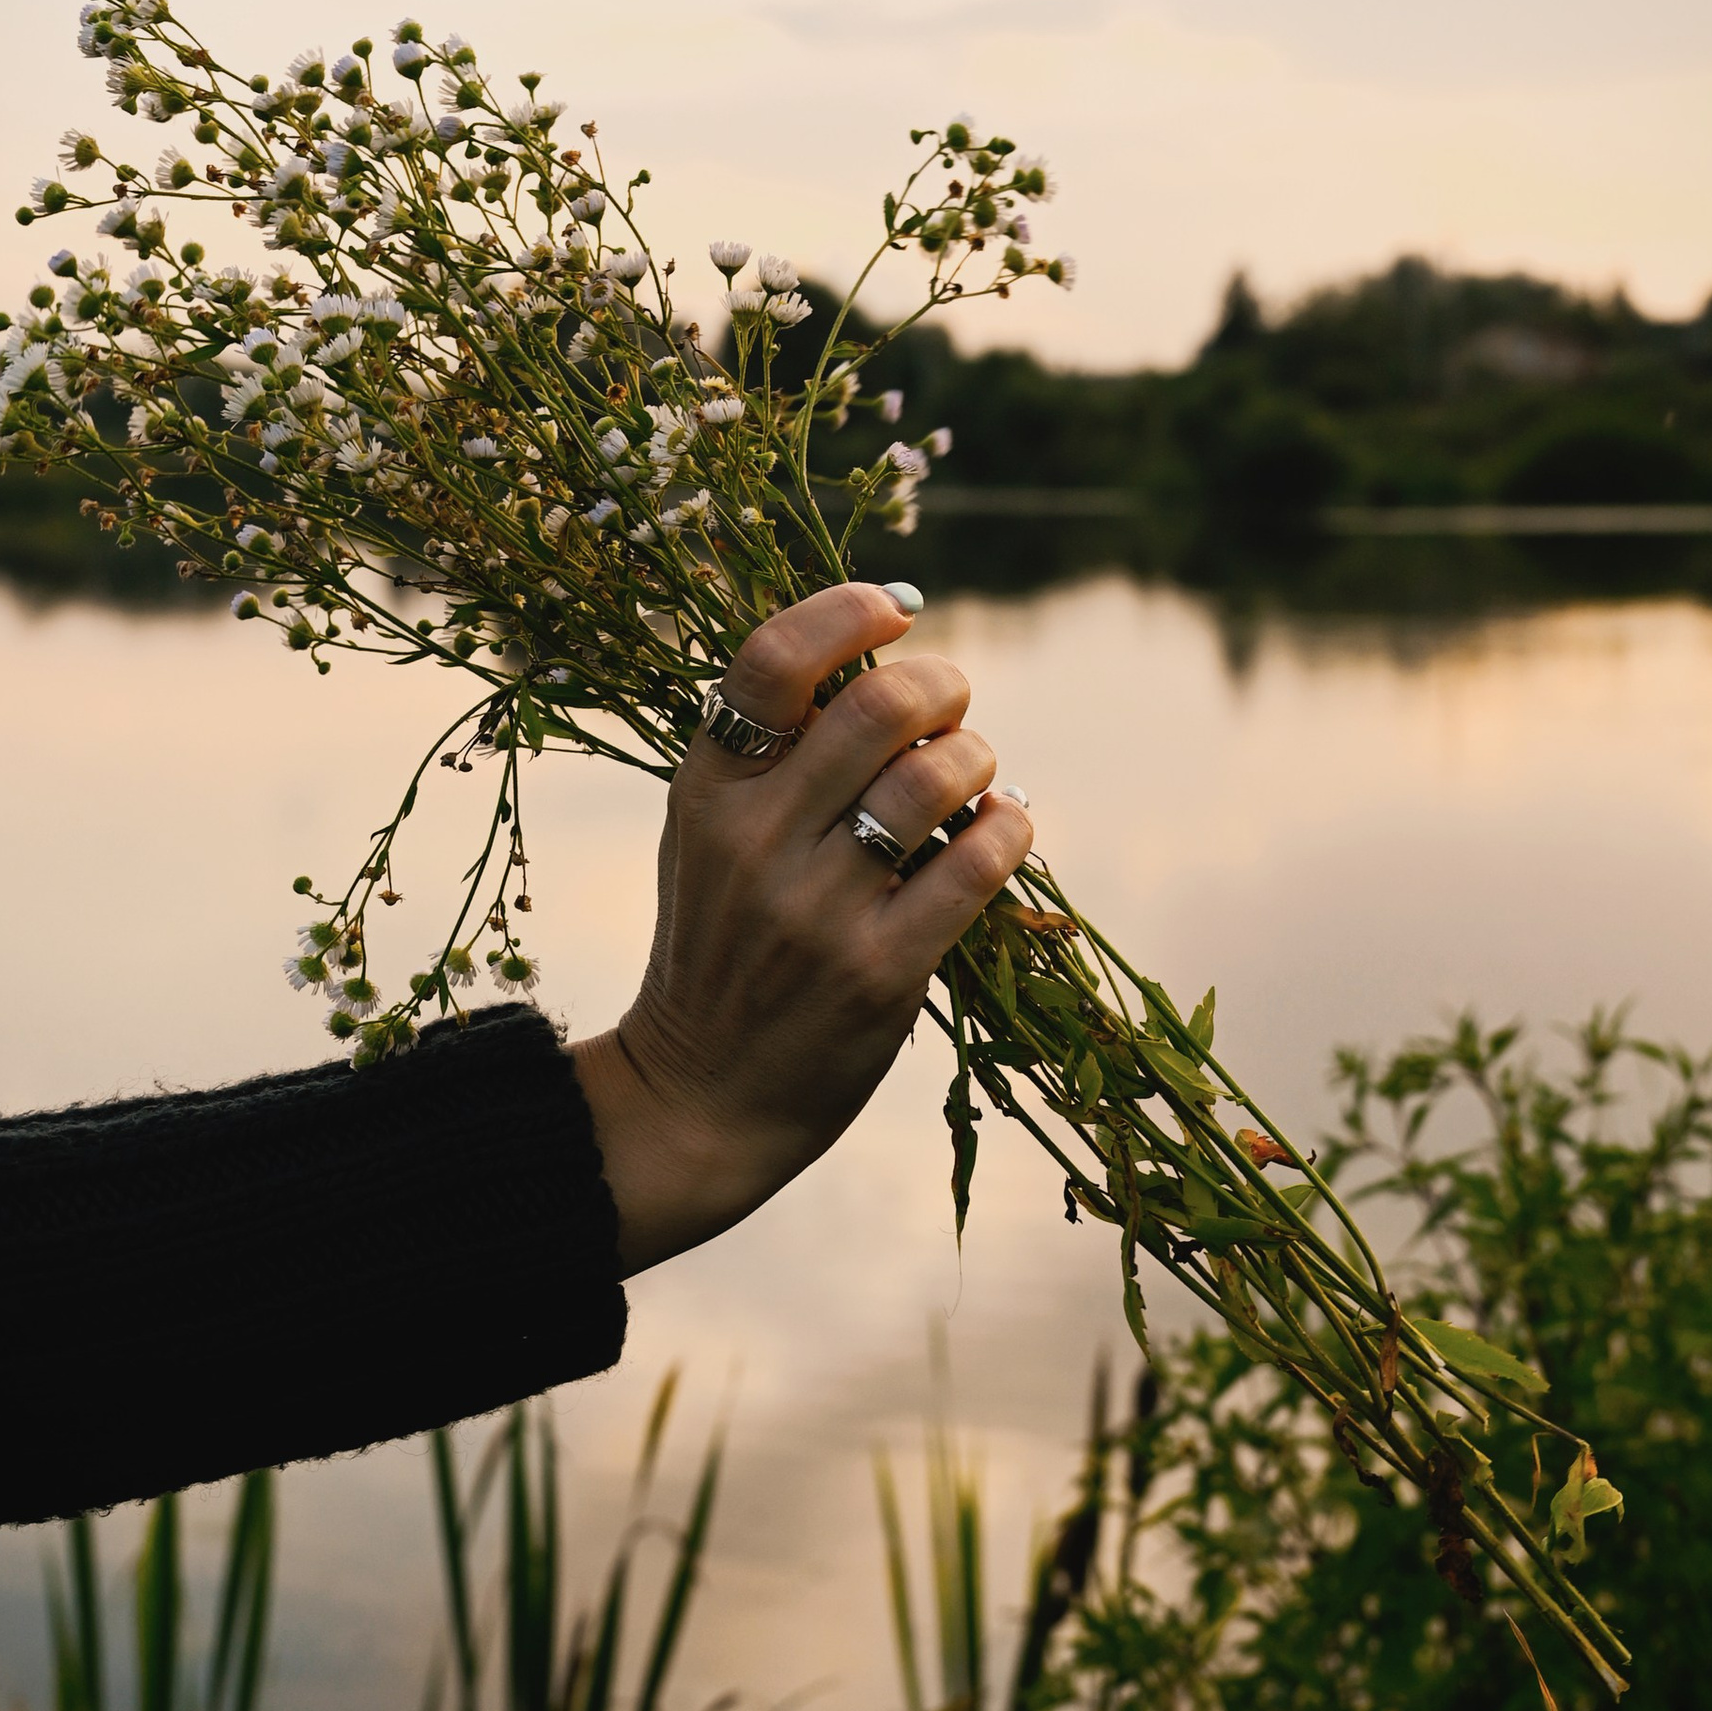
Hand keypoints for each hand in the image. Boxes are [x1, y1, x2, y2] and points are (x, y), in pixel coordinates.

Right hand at [572, 581, 1033, 1272]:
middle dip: (941, 686)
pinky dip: (1010, 827)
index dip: (848, 613)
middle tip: (951, 707)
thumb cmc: (722, 949)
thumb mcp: (705, 839)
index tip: (895, 612)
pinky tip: (1003, 829)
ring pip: (939, 776)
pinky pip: (979, 862)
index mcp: (704, 792)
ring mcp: (818, 909)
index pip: (771, 661)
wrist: (701, 1097)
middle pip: (879, 705)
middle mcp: (754, 842)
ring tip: (974, 777)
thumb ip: (770, 755)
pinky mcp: (881, 971)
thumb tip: (884, 651)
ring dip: (978, 758)